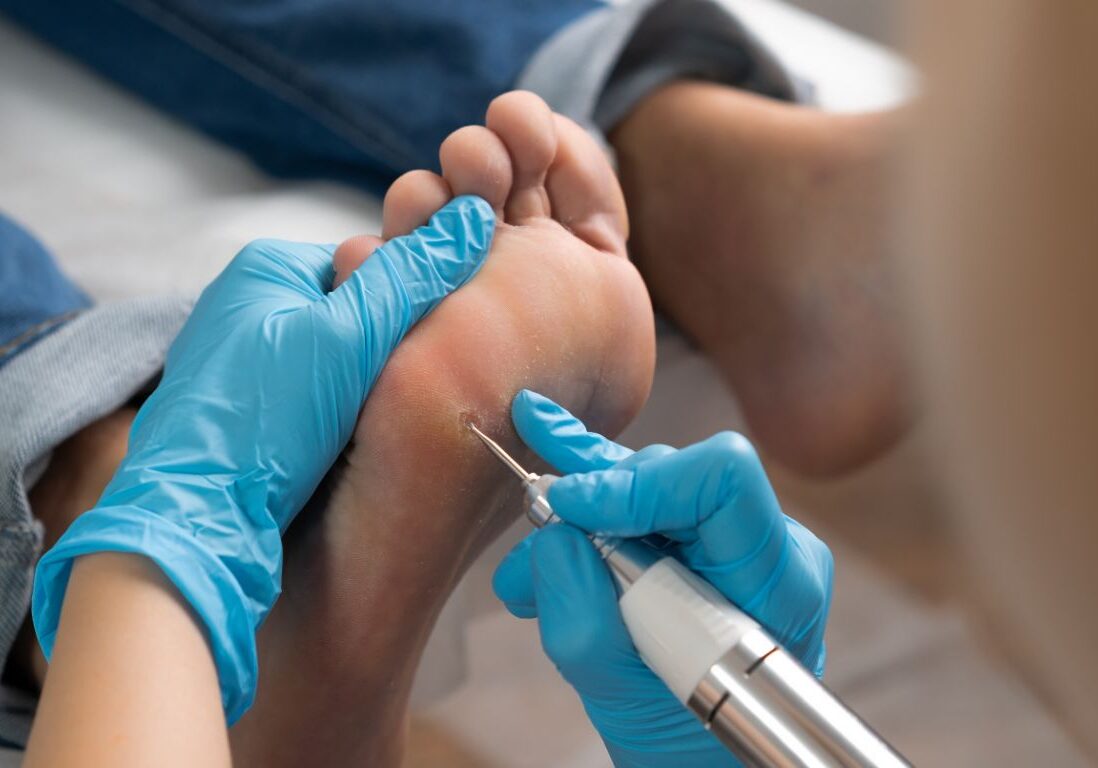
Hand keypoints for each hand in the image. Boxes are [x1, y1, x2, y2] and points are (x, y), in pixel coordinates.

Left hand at [33, 196, 494, 722]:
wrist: (193, 524)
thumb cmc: (263, 421)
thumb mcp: (349, 339)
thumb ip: (412, 278)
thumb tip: (475, 215)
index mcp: (269, 266)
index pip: (374, 263)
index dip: (415, 303)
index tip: (436, 346)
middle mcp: (250, 304)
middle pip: (359, 313)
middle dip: (390, 350)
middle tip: (402, 393)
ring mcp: (244, 360)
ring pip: (341, 363)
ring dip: (367, 390)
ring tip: (371, 427)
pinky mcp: (246, 411)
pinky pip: (315, 400)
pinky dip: (338, 419)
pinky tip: (342, 449)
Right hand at [493, 391, 832, 766]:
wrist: (708, 760)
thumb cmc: (691, 749)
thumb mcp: (629, 705)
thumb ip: (587, 625)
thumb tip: (555, 539)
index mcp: (777, 583)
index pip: (723, 481)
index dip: (639, 484)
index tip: (570, 507)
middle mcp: (765, 544)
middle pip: (673, 473)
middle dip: (593, 499)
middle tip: (532, 532)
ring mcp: (734, 538)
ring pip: (646, 480)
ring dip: (576, 514)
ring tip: (523, 567)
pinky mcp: (701, 541)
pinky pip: (638, 501)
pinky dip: (585, 513)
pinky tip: (544, 519)